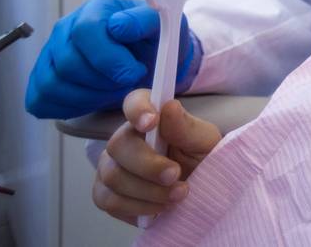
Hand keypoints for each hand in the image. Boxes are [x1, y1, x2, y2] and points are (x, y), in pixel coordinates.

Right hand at [24, 0, 198, 118]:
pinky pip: (42, 101)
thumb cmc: (151, 42)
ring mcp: (49, 55)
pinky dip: (70, 108)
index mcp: (94, 9)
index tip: (134, 72)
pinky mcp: (41, 80)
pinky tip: (94, 100)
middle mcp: (65, 29)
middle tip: (127, 85)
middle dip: (103, 83)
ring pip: (53, 85)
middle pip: (68, 64)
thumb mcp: (160, 26)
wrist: (146, 60)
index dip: (110, 59)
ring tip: (114, 92)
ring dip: (89, 97)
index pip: (85, 31)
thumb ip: (144, 21)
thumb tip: (119, 26)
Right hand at [93, 88, 221, 223]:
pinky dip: (137, 208)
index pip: (134, 102)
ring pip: (112, 177)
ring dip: (147, 191)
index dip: (138, 110)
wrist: (197, 192)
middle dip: (148, 165)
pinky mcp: (106, 194)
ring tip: (177, 195)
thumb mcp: (204, 142)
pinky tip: (159, 209)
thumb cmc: (199, 159)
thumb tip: (169, 106)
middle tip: (175, 175)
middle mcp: (124, 139)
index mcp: (150, 117)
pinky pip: (109, 202)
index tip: (152, 122)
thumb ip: (186, 127)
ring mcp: (111, 167)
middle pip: (118, 146)